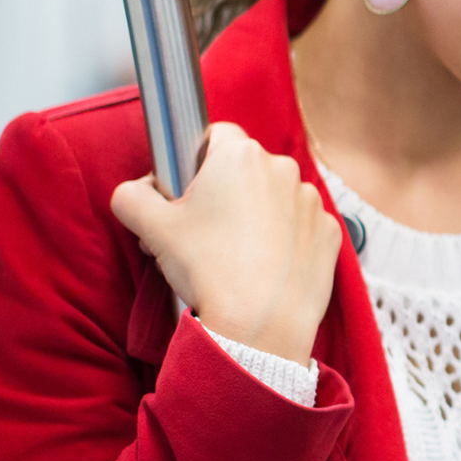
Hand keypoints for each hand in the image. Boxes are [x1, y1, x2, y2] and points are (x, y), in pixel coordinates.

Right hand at [110, 122, 342, 365]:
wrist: (259, 325)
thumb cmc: (207, 269)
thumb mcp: (150, 227)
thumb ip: (131, 195)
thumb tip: (135, 192)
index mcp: (241, 156)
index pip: (214, 136)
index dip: (194, 160)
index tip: (185, 190)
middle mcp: (283, 169)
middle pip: (245, 169)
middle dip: (224, 192)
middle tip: (201, 231)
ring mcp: (311, 201)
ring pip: (275, 198)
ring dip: (257, 215)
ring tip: (234, 255)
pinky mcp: (329, 232)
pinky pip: (300, 227)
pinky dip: (285, 240)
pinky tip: (265, 267)